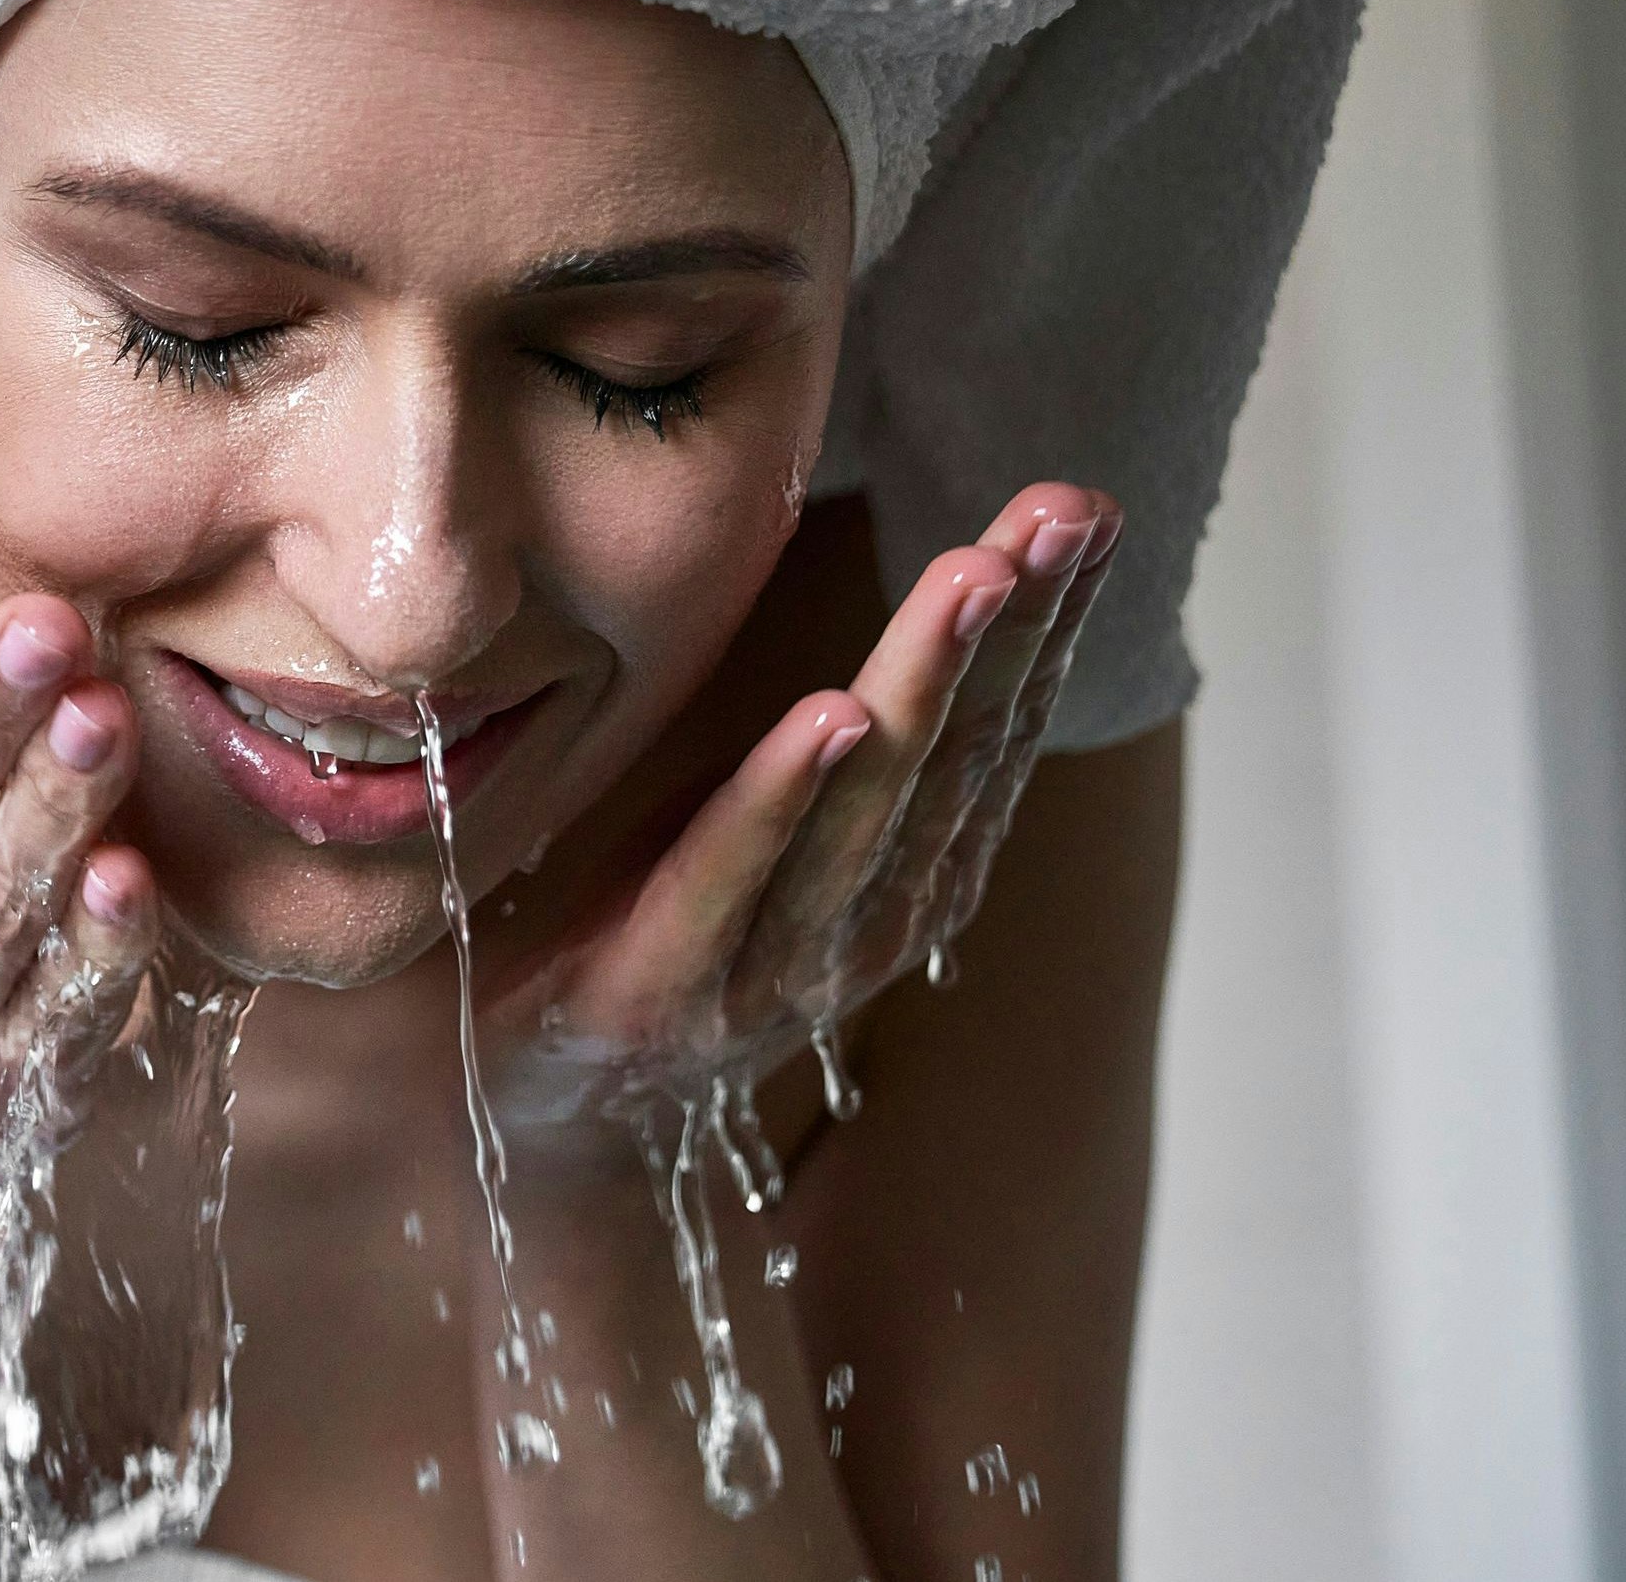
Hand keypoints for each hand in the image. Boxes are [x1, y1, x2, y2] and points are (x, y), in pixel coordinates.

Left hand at [483, 483, 1121, 1128]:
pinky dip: (783, 798)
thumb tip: (934, 590)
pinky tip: (832, 717)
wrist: (539, 1114)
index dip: (1045, 626)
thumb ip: (863, 745)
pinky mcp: (660, 989)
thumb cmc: (665, 926)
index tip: (1086, 511)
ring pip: (866, 809)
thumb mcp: (778, 821)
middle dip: (1016, 628)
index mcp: (903, 878)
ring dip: (923, 685)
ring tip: (973, 579)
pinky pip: (728, 878)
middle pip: (953, 757)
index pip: (993, 735)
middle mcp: (862, 924)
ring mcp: (768, 966)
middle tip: (1062, 516)